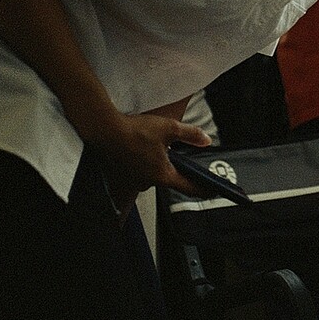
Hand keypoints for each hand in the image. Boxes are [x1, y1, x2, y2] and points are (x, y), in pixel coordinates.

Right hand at [90, 112, 210, 212]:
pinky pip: (137, 172)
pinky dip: (142, 162)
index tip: (212, 191)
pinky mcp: (122, 175)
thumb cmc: (135, 131)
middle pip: (168, 179)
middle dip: (173, 167)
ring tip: (152, 145)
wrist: (106, 130)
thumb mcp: (170, 128)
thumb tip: (206, 140)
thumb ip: (190, 135)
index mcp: (162, 175)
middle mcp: (148, 182)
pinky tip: (139, 148)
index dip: (203, 189)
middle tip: (173, 151)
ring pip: (152, 175)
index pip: (188, 187)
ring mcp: (134, 181)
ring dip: (155, 163)